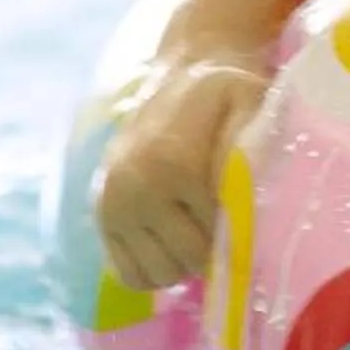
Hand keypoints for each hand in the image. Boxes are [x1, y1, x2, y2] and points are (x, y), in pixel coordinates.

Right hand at [92, 54, 271, 292]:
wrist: (181, 75)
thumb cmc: (223, 93)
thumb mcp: (248, 103)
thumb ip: (246, 147)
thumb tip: (243, 198)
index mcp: (174, 164)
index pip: (217, 233)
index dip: (240, 230)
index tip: (248, 212)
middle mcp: (135, 189)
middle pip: (187, 259)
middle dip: (213, 249)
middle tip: (224, 222)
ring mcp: (113, 207)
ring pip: (158, 274)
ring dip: (184, 263)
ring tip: (198, 230)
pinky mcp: (101, 218)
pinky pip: (128, 274)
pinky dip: (153, 269)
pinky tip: (173, 244)